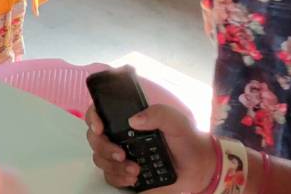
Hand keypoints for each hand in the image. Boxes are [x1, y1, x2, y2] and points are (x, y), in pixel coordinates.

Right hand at [85, 104, 218, 190]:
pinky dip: (119, 178)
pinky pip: (109, 177)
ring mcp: (122, 156)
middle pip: (95, 139)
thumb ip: (159, 114)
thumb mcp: (177, 122)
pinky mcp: (124, 173)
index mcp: (129, 120)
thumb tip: (134, 119)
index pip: (100, 112)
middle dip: (104, 148)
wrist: (198, 169)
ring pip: (100, 159)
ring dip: (114, 166)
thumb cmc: (187, 141)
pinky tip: (134, 177)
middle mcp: (121, 136)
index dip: (93, 117)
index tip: (100, 127)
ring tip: (136, 170)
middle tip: (121, 154)